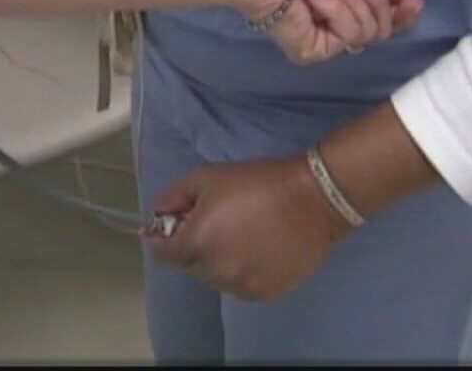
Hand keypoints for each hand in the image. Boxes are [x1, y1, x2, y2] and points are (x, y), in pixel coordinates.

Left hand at [145, 157, 350, 301]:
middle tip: (215, 225)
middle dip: (194, 247)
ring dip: (218, 262)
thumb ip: (175, 197)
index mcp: (197, 243)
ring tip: (240, 238)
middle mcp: (215, 271)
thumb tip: (159, 215)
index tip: (178, 227)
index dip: (167, 238)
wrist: (312, 200)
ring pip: (214, 278)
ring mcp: (241, 286)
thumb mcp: (207, 177)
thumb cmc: (257, 183)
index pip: (163, 254)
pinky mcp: (264, 294)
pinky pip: (239, 286)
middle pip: (189, 266)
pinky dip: (241, 273)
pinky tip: (257, 251)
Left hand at [257, 0, 424, 63]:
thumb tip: (414, 2)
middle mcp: (334, 29)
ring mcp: (324, 43)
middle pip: (381, 30)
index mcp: (342, 8)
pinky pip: (348, 36)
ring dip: (352, 1)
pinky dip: (337, 10)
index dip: (401, 14)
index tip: (414, 1)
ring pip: (369, 32)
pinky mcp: (314, 52)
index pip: (382, 22)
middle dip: (375, 0)